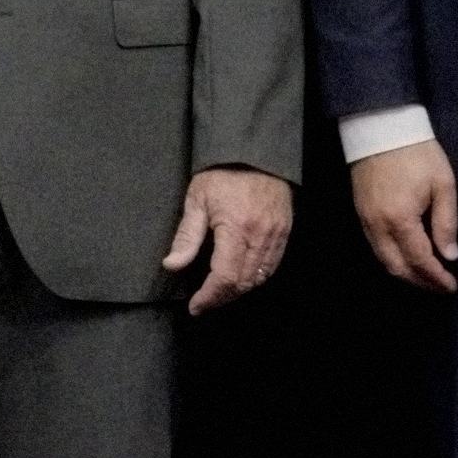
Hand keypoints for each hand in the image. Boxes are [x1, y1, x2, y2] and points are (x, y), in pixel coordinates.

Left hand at [169, 167, 293, 308]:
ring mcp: (276, 235)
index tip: (195, 306)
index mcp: (236, 229)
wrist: (255, 151)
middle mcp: (260, 236)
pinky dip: (257, 277)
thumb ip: (186, 236)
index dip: (209, 297)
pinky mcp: (285, 231)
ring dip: (239, 290)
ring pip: (260, 278)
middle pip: (243, 283)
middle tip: (204, 301)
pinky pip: (272, 265)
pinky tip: (242, 277)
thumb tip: (172, 265)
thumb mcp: (197, 199)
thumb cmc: (222, 173)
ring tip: (220, 292)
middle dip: (222, 298)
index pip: (224, 278)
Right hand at [353, 138, 457, 294]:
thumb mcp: (442, 184)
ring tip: (427, 277)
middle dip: (420, 282)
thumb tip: (450, 255)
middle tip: (440, 287)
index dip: (436, 277)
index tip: (451, 286)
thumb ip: (446, 222)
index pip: (420, 260)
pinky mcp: (360, 213)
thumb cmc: (418, 153)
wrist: (381, 127)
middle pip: (397, 268)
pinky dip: (392, 259)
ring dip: (405, 273)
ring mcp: (365, 221)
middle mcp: (378, 226)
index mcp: (400, 219)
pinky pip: (376, 248)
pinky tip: (407, 258)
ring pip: (383, 261)